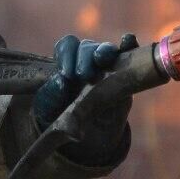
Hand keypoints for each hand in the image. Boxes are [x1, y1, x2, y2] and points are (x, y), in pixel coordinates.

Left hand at [32, 32, 137, 166]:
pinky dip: (128, 45)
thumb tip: (61, 81)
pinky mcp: (126, 74)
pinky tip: (127, 43)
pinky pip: (129, 53)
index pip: (67, 46)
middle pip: (86, 47)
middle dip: (84, 57)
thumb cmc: (64, 117)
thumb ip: (52, 94)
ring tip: (100, 59)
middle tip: (83, 76)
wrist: (88, 135)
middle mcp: (88, 60)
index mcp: (68, 63)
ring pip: (106, 49)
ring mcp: (109, 65)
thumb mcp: (50, 109)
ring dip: (104, 51)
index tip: (65, 74)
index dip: (65, 54)